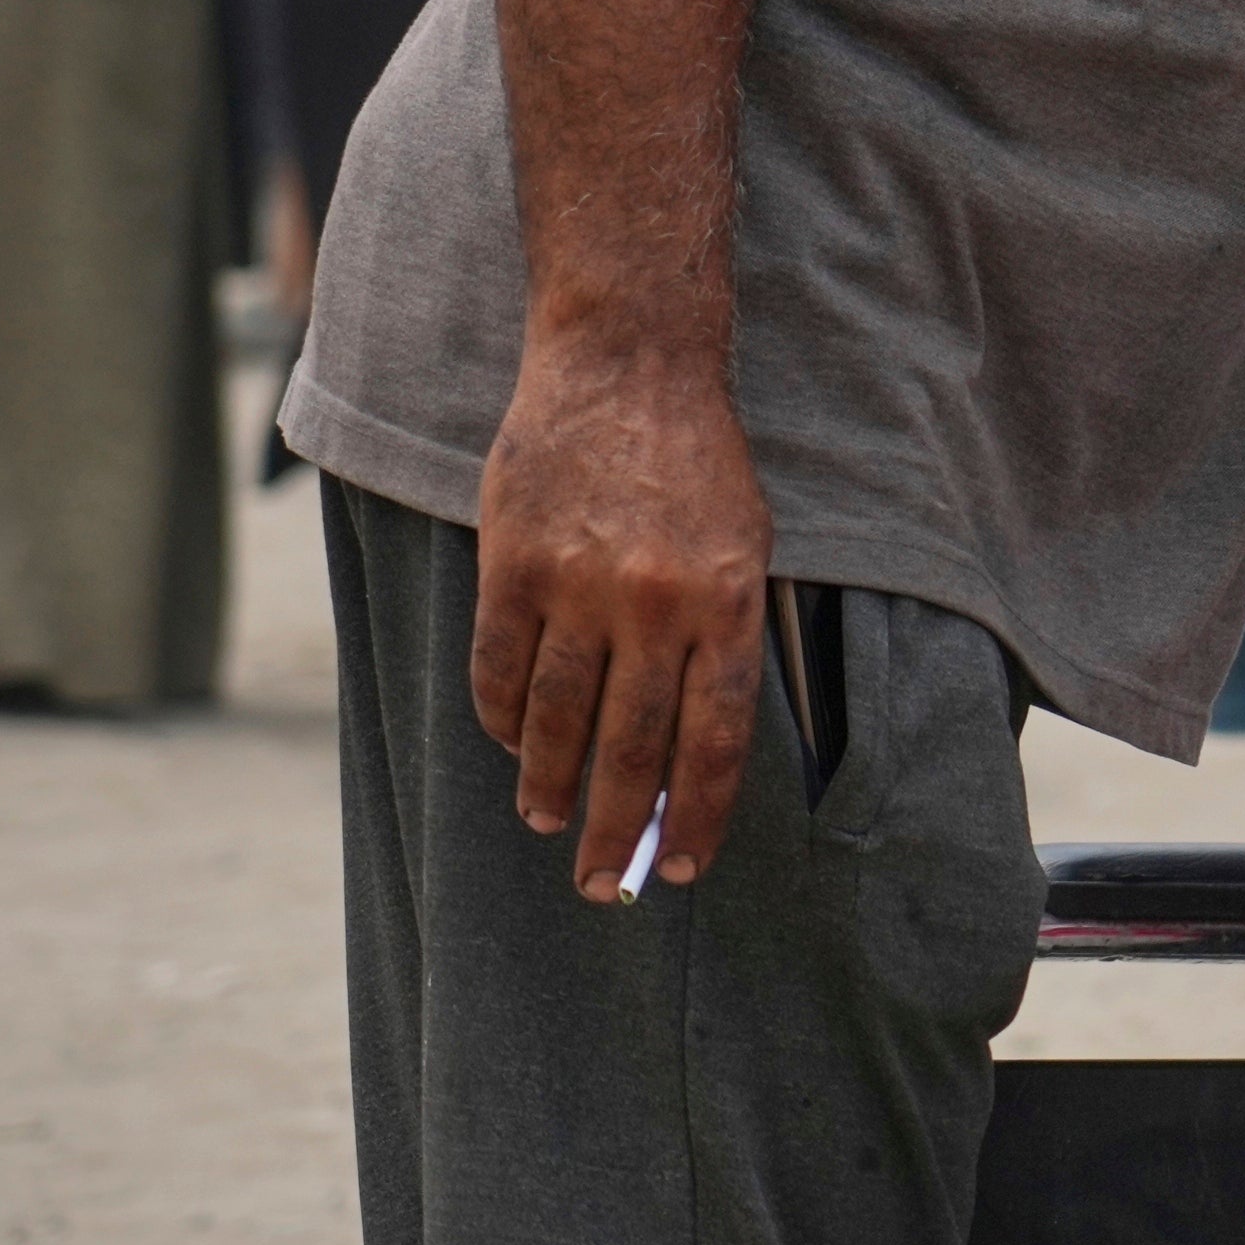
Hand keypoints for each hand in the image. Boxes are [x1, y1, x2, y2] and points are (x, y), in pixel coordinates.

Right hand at [465, 342, 773, 898]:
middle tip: (598, 884)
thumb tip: (691, 749)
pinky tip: (507, 746)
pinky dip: (500, 719)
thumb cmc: (697, 462)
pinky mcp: (512, 564)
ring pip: (555, 720)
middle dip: (613, 829)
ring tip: (544, 823)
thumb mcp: (747, 544)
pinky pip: (498, 667)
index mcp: (728, 603)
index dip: (695, 816)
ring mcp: (578, 585)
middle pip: (632, 747)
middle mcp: (655, 604)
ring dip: (547, 784)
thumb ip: (721, 639)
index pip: (714, 740)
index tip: (677, 869)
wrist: (627, 361)